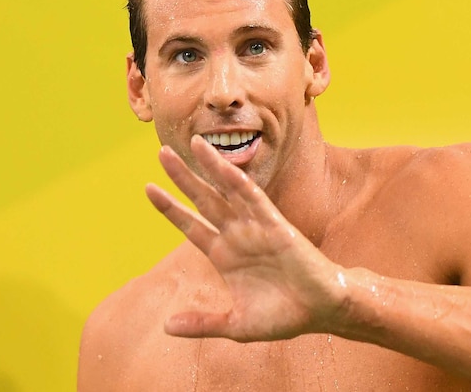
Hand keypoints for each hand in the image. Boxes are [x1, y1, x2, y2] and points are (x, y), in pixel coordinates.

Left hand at [144, 137, 345, 341]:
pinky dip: (240, 183)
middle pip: (204, 200)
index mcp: (224, 255)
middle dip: (183, 177)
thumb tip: (165, 327)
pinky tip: (225, 168)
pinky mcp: (277, 226)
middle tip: (162, 151)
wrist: (321, 311)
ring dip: (212, 168)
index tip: (149, 188)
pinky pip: (256, 200)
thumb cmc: (283, 315)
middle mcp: (237, 235)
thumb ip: (202, 322)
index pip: (191, 225)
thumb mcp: (236, 324)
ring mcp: (255, 228)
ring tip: (193, 143)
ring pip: (228, 191)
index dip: (170, 208)